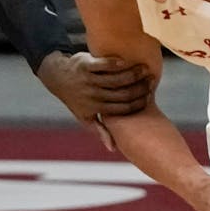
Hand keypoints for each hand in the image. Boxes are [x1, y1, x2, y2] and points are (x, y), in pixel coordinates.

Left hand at [37, 50, 152, 126]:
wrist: (57, 77)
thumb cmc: (76, 99)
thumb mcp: (85, 117)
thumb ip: (100, 130)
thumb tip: (113, 148)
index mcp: (96, 109)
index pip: (123, 109)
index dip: (139, 103)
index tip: (150, 96)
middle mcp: (92, 95)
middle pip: (122, 93)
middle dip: (140, 87)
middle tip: (152, 80)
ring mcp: (88, 80)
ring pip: (115, 79)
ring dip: (133, 74)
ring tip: (145, 69)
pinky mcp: (84, 65)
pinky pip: (103, 65)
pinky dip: (116, 64)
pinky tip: (128, 61)